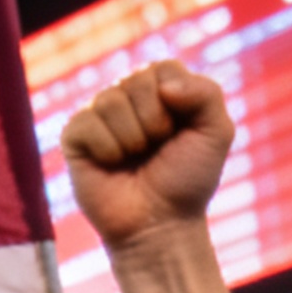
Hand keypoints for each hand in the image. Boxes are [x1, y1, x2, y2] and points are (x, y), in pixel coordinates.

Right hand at [60, 61, 236, 258]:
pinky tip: (111, 166)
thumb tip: (163, 87)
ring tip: (134, 160)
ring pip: (111, 101)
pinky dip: (107, 150)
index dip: (176, 103)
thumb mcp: (216, 133)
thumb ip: (206, 93)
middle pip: (136, 80)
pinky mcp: (74, 136)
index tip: (179, 134)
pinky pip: (87, 123)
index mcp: (159, 89)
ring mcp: (98, 115)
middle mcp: (126, 96)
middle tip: (155, 150)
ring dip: (132, 140)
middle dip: (155, 122)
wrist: (159, 224)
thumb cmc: (187, 180)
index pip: (163, 68)